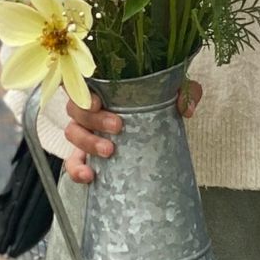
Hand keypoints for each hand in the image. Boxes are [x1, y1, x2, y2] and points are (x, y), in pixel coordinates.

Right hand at [63, 79, 201, 184]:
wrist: (159, 123)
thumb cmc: (159, 101)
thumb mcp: (176, 91)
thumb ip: (185, 92)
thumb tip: (187, 109)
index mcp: (104, 88)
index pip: (82, 83)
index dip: (83, 91)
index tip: (98, 101)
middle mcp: (90, 108)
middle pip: (77, 110)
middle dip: (95, 119)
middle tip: (118, 126)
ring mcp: (85, 132)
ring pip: (73, 133)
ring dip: (88, 142)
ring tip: (110, 151)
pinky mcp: (85, 155)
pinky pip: (72, 163)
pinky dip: (76, 170)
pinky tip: (90, 176)